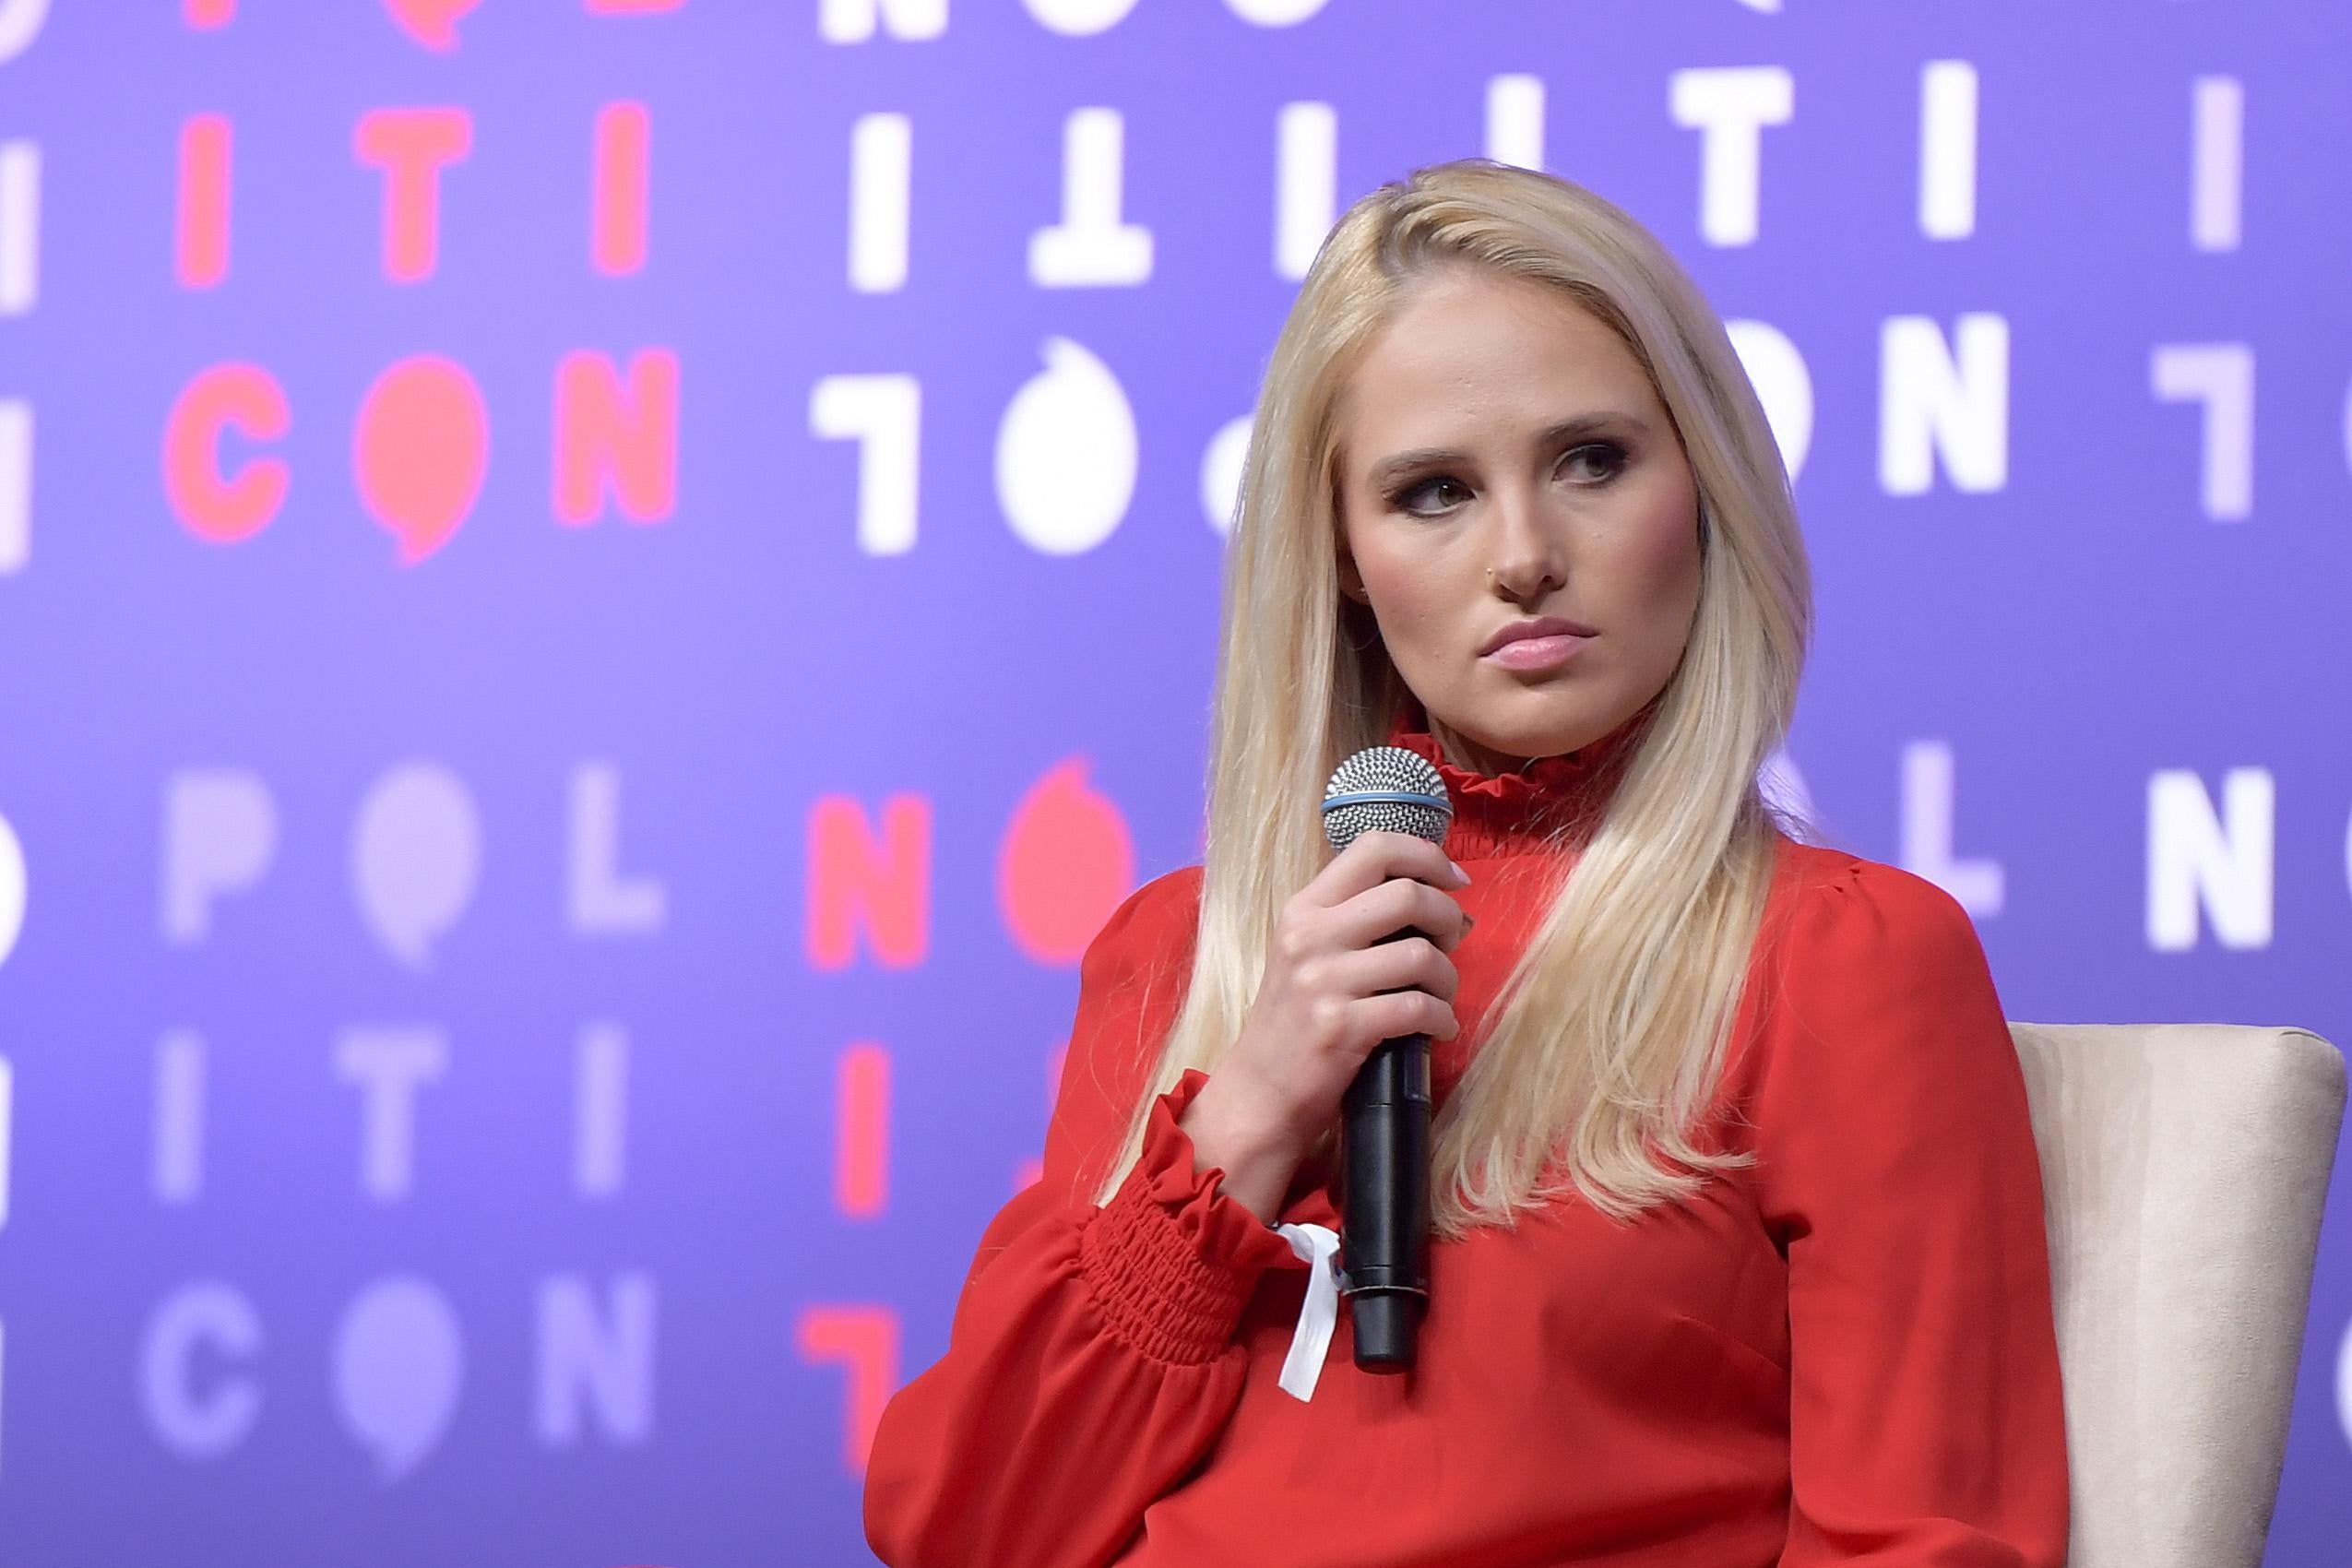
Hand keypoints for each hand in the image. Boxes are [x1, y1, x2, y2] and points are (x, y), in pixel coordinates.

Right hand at [1178, 832, 1471, 1222]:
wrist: (1259, 1090)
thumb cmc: (1293, 1019)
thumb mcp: (1309, 953)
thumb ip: (1359, 920)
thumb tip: (1442, 903)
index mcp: (1304, 908)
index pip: (1374, 848)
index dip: (1427, 856)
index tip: (1454, 880)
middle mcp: (1310, 936)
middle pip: (1407, 895)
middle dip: (1447, 917)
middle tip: (1452, 942)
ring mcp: (1323, 981)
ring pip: (1420, 955)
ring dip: (1448, 978)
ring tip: (1441, 996)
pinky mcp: (1341, 1027)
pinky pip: (1417, 1009)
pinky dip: (1442, 1019)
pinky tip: (1439, 1029)